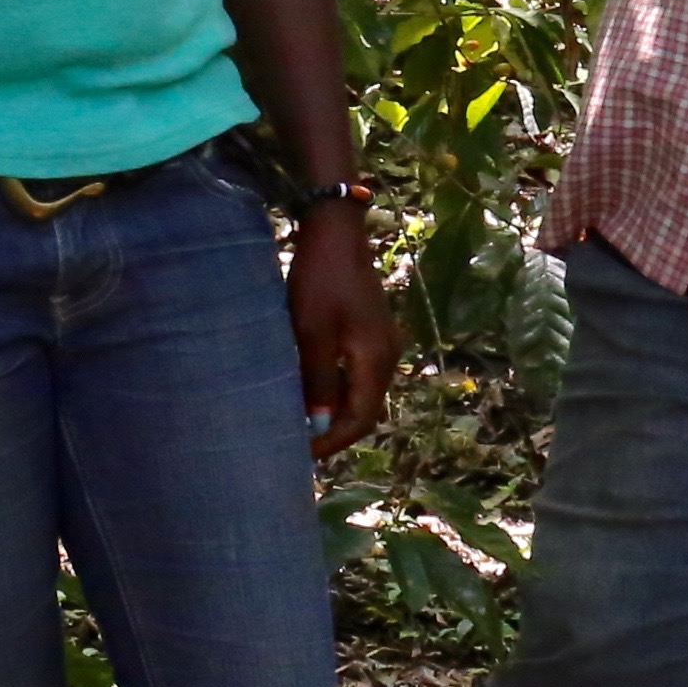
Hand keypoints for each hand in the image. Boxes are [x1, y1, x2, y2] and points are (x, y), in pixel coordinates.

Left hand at [287, 198, 397, 460]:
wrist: (335, 232)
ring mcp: (382, 341)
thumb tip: (321, 425)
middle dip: (336, 430)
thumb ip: (318, 382)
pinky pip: (358, 372)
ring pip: (362, 390)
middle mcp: (387, 355)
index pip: (361, 419)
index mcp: (376, 360)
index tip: (301, 453)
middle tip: (300, 443)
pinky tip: (313, 388)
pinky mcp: (371, 329)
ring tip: (304, 421)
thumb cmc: (320, 282)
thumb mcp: (312, 335)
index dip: (333, 441)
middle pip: (366, 408)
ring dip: (336, 410)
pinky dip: (338, 388)